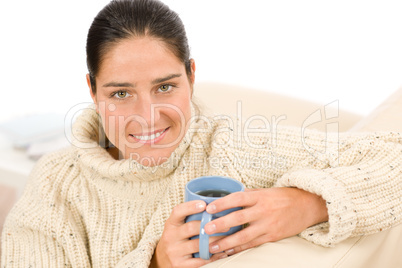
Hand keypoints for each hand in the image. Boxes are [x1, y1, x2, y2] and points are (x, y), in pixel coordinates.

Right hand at [150, 200, 227, 267]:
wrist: (161, 261)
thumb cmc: (175, 240)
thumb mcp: (176, 227)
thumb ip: (188, 218)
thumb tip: (212, 207)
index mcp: (170, 224)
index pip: (178, 211)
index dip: (190, 207)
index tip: (204, 204)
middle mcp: (170, 237)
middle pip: (192, 227)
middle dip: (211, 225)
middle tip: (226, 225)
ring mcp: (174, 252)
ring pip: (198, 245)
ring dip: (215, 241)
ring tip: (227, 238)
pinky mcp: (179, 265)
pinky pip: (200, 260)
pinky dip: (213, 256)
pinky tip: (221, 252)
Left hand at [204, 187, 327, 255]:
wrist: (307, 206)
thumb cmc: (283, 197)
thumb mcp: (265, 191)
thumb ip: (248, 195)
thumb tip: (227, 198)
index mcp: (260, 197)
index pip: (238, 198)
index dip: (223, 203)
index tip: (209, 208)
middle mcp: (264, 210)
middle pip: (239, 218)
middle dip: (221, 224)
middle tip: (206, 229)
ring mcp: (269, 225)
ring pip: (245, 236)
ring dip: (227, 242)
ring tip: (213, 246)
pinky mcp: (273, 236)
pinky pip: (253, 244)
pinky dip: (240, 248)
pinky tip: (228, 251)